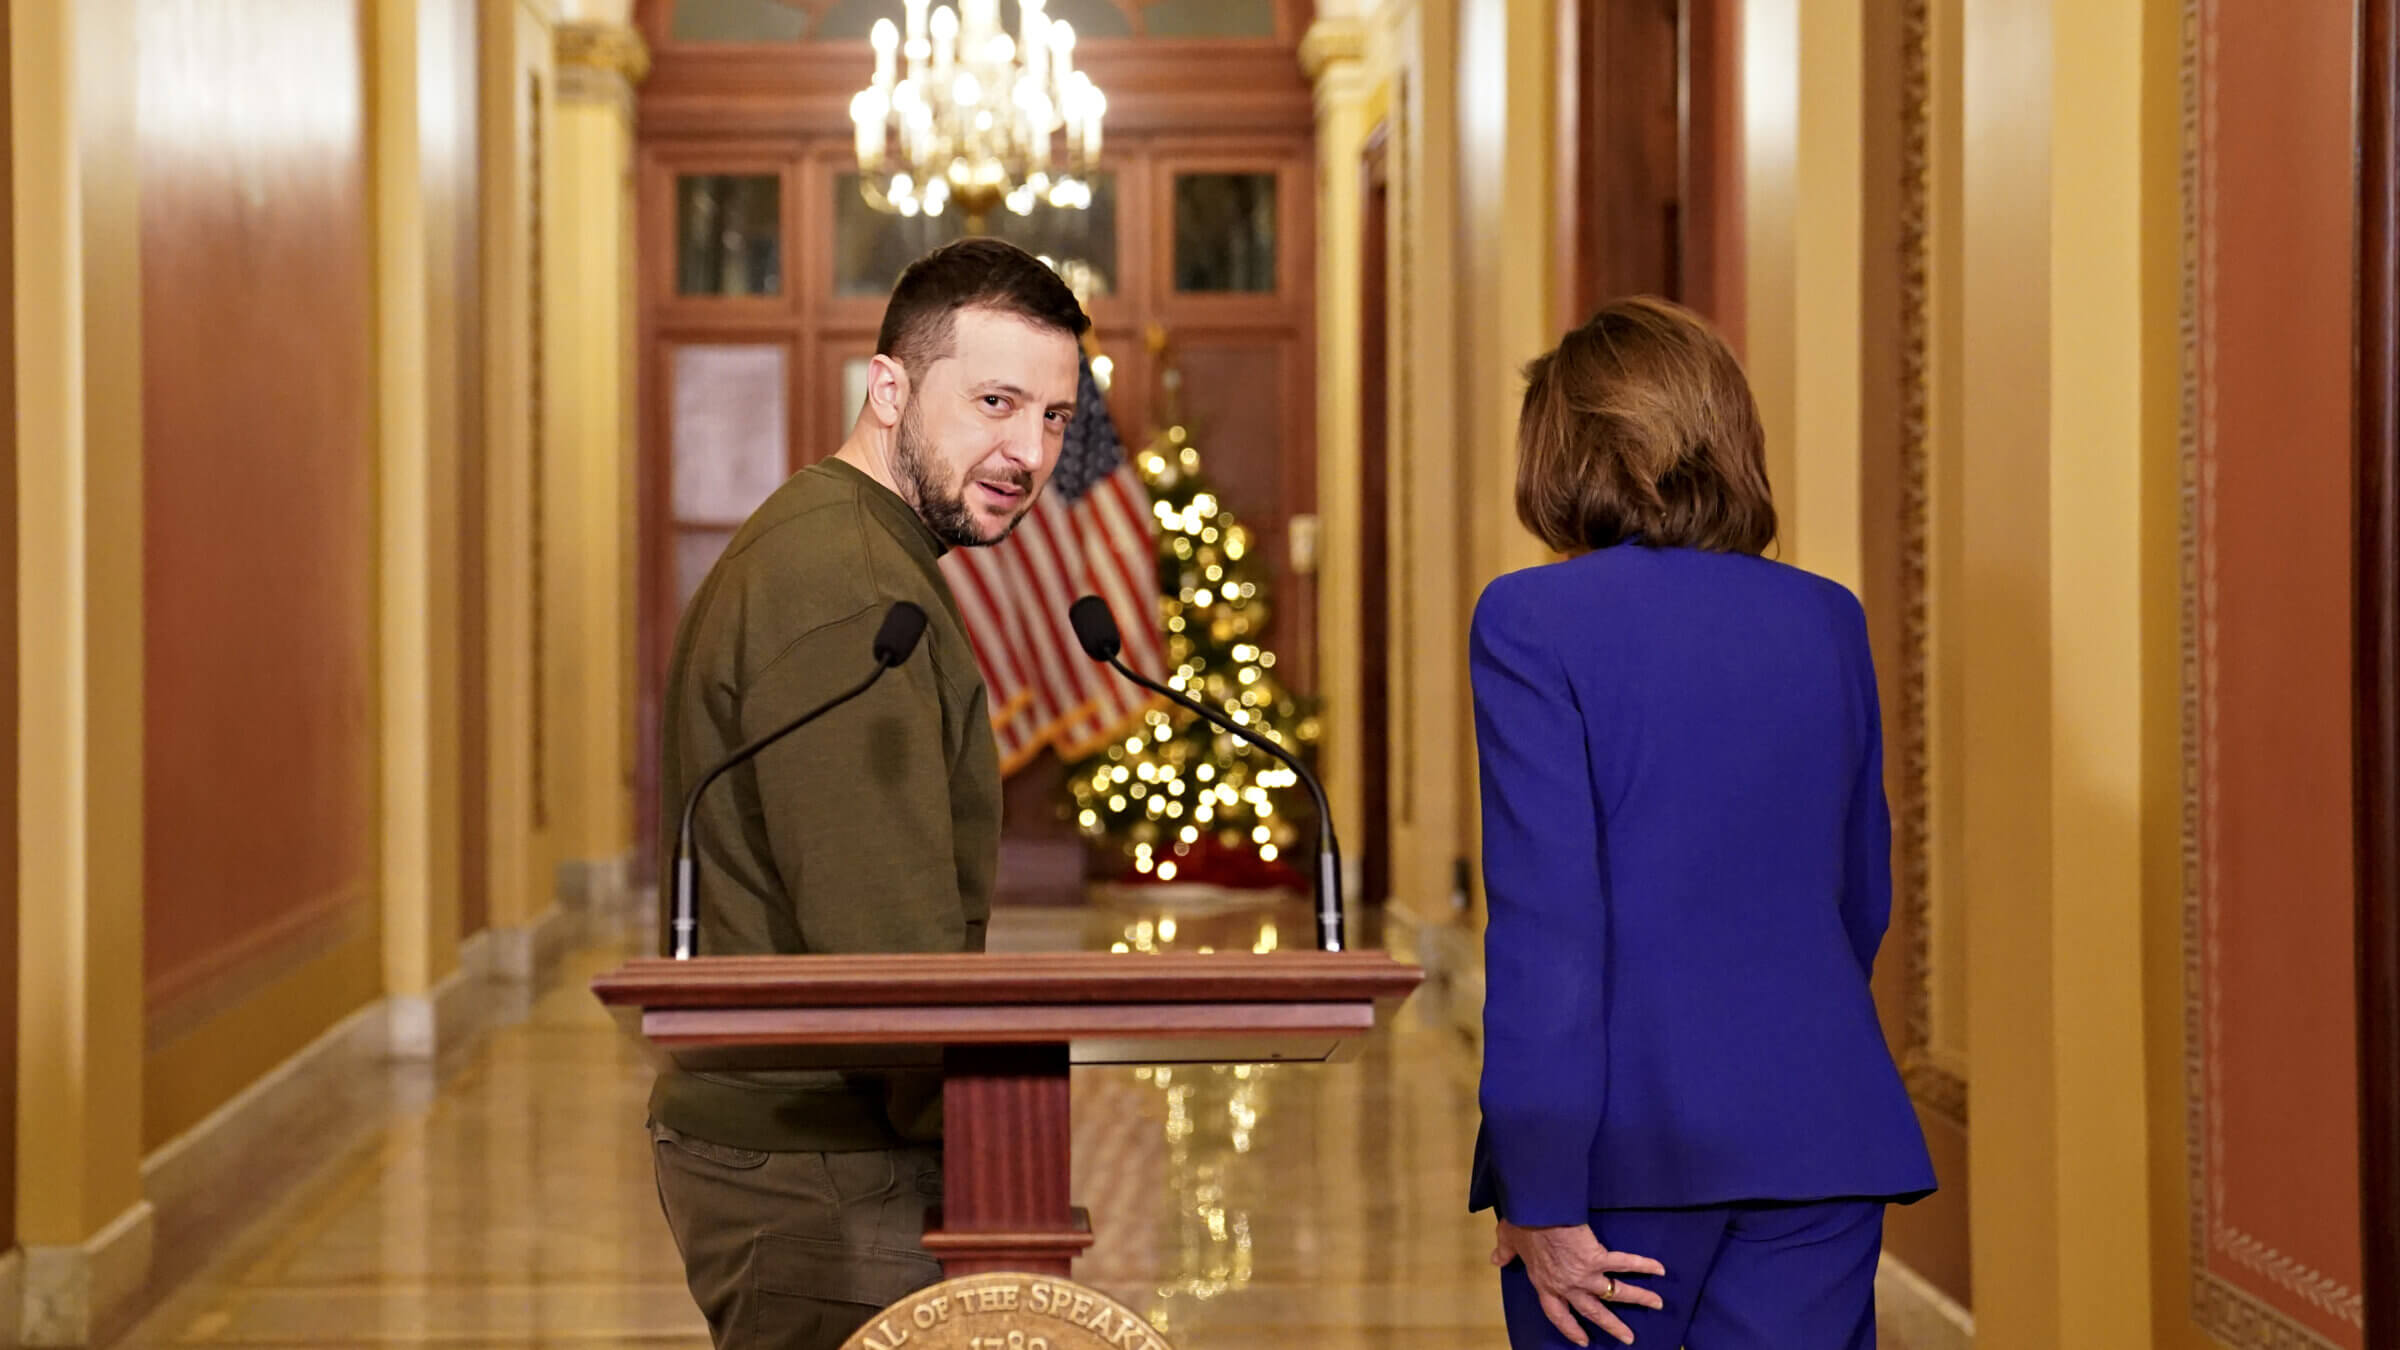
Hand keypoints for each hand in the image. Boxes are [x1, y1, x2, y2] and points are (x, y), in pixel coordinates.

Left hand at [1491, 1219, 1665, 1345]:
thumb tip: (1496, 1259)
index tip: (1582, 1340)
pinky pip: (1624, 1263)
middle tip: (1629, 1338)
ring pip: (1615, 1293)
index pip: (1557, 1314)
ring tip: (1657, 1304)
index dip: (1570, 1327)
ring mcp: (1584, 1275)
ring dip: (1639, 1298)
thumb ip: (1505, 1252)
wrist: (1536, 1210)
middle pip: (1593, 1312)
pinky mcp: (1597, 1258)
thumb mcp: (1508, 1239)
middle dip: (1612, 1325)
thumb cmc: (1521, 1223)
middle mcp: (1566, 1285)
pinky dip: (1643, 1265)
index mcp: (1545, 1284)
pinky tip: (1660, 1269)